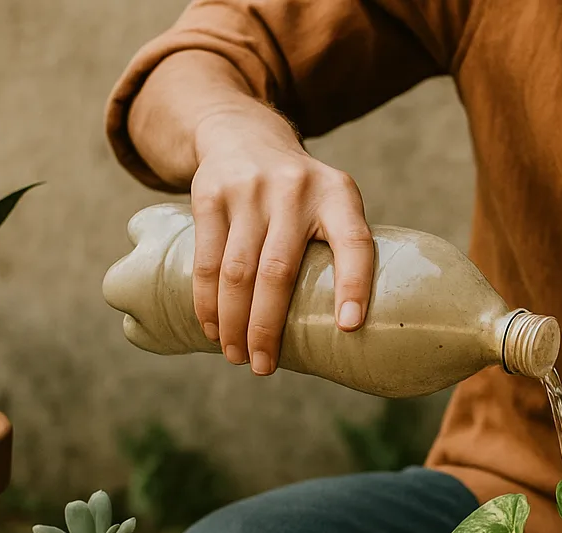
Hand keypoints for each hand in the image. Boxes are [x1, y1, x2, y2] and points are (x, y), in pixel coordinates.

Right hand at [188, 103, 373, 374]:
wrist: (244, 135)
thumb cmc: (302, 195)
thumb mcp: (332, 203)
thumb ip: (339, 251)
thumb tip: (345, 334)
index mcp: (338, 195)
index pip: (354, 241)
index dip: (354, 285)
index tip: (349, 327)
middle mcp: (295, 188)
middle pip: (278, 272)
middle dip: (268, 328)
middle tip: (264, 367)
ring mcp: (249, 190)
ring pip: (237, 272)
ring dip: (233, 323)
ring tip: (237, 356)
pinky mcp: (210, 195)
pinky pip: (207, 260)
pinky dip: (207, 302)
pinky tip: (211, 328)